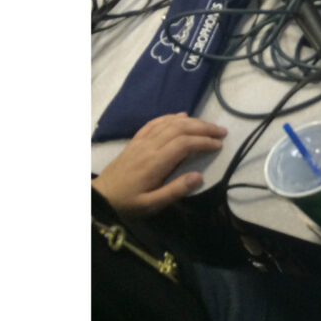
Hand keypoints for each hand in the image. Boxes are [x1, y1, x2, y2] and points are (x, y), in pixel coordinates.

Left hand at [93, 113, 227, 217]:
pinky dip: (170, 117)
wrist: (99, 197)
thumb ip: (175, 191)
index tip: (219, 145)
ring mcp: (141, 141)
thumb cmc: (127, 203)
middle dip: (203, 127)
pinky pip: (155, 123)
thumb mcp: (151, 205)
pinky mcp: (135, 141)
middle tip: (221, 131)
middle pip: (179, 128)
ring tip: (208, 125)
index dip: (203, 141)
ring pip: (169, 123)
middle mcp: (149, 147)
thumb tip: (199, 176)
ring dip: (191, 121)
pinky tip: (182, 116)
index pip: (184, 144)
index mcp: (155, 162)